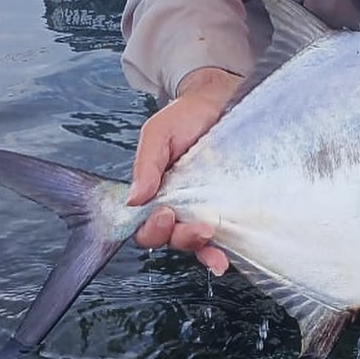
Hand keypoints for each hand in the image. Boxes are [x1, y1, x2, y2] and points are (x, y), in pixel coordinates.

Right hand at [127, 67, 241, 273]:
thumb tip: (133, 200)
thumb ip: (145, 164)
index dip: (151, 228)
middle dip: (178, 237)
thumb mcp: (158, 133)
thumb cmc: (186, 115)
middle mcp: (176, 204)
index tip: (162, 214)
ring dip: (199, 246)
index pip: (144, 224)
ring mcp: (202, 208)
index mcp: (154, 191)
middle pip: (169, 237)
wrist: (221, 100)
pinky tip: (222, 258)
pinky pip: (220, 236)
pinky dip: (218, 250)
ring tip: (208, 233)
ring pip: (194, 241)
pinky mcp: (225, 206)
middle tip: (193, 226)